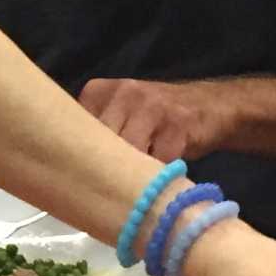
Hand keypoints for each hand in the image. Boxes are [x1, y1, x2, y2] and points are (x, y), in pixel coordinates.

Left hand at [76, 76, 231, 165]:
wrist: (210, 107)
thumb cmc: (155, 119)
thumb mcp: (120, 115)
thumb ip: (94, 132)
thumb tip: (65, 171)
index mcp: (100, 91)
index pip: (75, 129)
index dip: (78, 155)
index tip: (84, 172)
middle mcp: (123, 92)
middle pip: (100, 142)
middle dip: (106, 166)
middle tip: (112, 184)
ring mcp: (151, 106)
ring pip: (127, 151)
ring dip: (132, 172)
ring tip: (137, 179)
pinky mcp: (177, 124)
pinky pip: (157, 160)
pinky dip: (157, 173)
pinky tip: (159, 173)